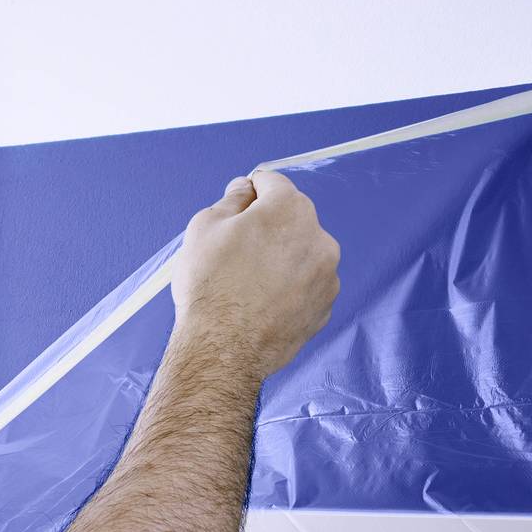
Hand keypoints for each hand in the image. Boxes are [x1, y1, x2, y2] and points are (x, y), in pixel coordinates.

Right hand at [170, 170, 340, 380]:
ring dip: (282, 258)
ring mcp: (327, 274)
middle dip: (268, 227)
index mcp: (289, 208)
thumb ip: (231, 200)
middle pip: (292, 218)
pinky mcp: (325, 306)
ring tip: (250, 283)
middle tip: (237, 252)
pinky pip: (307, 285)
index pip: (272, 183)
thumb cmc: (211, 285)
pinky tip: (263, 303)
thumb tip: (244, 190)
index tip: (236, 209)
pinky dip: (290, 288)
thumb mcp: (205, 228)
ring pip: (302, 253)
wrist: (223, 349)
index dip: (249, 192)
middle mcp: (319, 236)